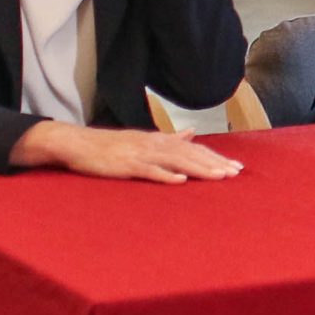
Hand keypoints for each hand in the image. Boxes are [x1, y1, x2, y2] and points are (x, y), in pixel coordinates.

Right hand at [11, 121, 242, 182]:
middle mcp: (154, 144)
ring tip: (219, 177)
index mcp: (160, 140)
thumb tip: (192, 132)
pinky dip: (165, 176)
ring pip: (176, 161)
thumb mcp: (145, 139)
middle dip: (214, 163)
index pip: (194, 148)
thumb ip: (170, 138)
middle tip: (236, 173)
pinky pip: (149, 171)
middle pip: (190, 154)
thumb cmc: (111, 145)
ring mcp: (141, 154)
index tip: (236, 166)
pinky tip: (181, 182)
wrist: (78, 144)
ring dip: (198, 169)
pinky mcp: (126, 166)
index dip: (215, 157)